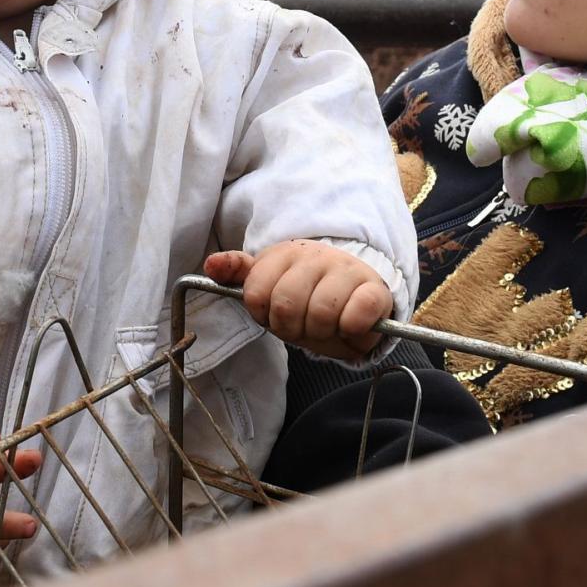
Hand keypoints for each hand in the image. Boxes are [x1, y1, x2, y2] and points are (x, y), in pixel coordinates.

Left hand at [205, 241, 392, 361]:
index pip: (256, 294)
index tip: (275, 313)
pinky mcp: (375, 290)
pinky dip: (351, 330)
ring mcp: (347, 270)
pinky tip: (349, 325)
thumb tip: (211, 266)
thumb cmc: (307, 292)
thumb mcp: (270, 282)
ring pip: (320, 316)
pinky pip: (355, 318)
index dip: (264, 315)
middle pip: (286, 308)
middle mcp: (315, 256)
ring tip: (325, 325)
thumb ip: (240, 274)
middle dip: (292, 328)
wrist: (356, 292)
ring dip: (320, 332)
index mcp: (283, 253)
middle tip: (302, 324)